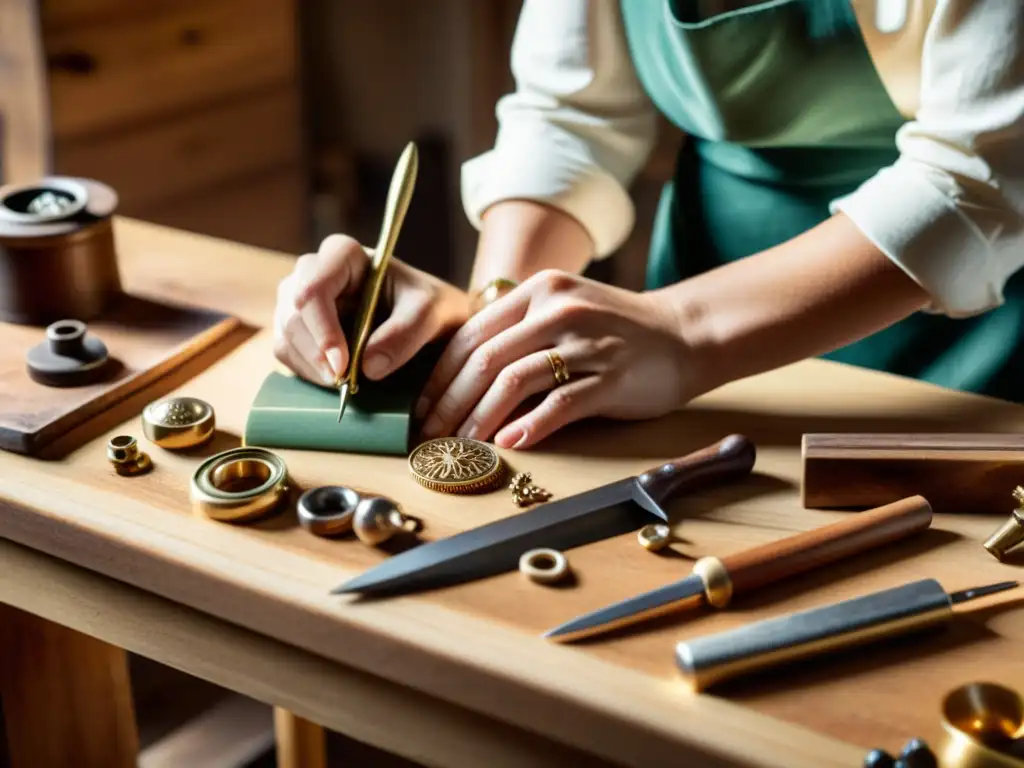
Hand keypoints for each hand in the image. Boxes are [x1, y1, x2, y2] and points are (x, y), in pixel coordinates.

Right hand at [273, 234, 470, 385]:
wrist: (425, 318)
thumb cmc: (427, 305)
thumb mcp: (430, 312)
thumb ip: (405, 333)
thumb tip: (368, 367)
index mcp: (342, 254)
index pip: (315, 288)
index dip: (323, 329)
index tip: (343, 366)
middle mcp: (312, 271)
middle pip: (294, 314)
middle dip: (317, 354)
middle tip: (345, 384)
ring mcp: (298, 298)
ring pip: (285, 335)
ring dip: (312, 366)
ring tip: (344, 385)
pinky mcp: (296, 326)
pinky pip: (286, 351)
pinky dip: (307, 372)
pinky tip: (335, 381)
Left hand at [416, 270, 694, 448]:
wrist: (685, 333)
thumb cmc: (616, 330)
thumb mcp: (563, 311)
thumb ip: (518, 332)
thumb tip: (459, 379)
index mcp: (538, 291)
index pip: (471, 334)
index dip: (439, 376)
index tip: (422, 408)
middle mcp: (558, 309)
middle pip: (484, 359)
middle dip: (449, 402)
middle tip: (429, 436)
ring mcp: (586, 342)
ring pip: (514, 381)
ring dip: (479, 419)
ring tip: (460, 447)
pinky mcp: (611, 375)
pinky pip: (559, 403)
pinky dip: (529, 426)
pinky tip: (508, 444)